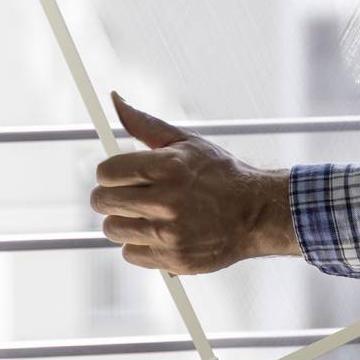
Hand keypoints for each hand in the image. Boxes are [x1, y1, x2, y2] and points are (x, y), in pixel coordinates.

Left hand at [90, 92, 298, 275]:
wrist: (257, 213)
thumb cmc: (219, 174)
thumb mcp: (186, 142)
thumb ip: (145, 124)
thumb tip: (114, 100)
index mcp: (167, 168)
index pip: (107, 172)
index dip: (109, 173)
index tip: (118, 176)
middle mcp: (166, 202)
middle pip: (102, 202)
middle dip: (109, 196)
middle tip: (127, 195)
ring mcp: (170, 234)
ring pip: (112, 229)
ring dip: (123, 222)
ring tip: (146, 215)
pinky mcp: (174, 259)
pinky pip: (130, 253)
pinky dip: (139, 245)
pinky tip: (158, 234)